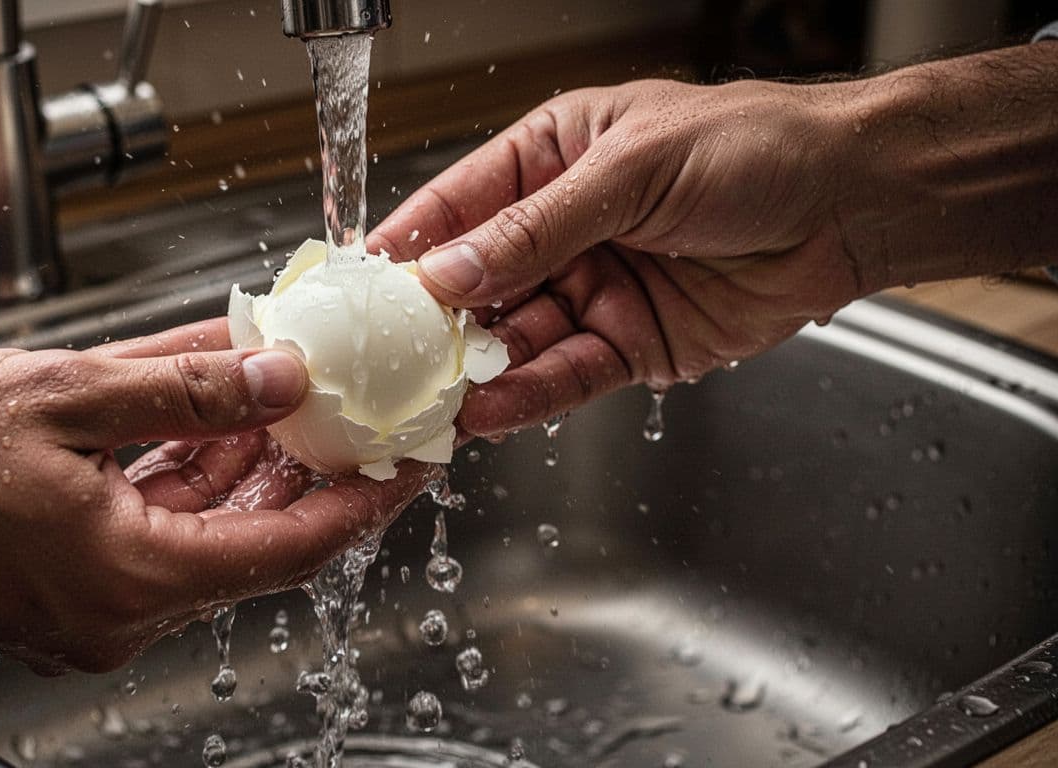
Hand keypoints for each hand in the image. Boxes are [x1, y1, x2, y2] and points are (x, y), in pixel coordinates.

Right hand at [0, 319, 431, 672]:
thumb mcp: (67, 394)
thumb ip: (188, 386)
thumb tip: (282, 376)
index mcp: (130, 577)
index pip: (290, 549)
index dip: (363, 502)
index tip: (412, 463)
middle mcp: (120, 616)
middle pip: (258, 546)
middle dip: (315, 479)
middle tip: (368, 423)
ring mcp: (93, 615)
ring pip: (210, 541)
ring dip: (253, 477)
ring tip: (298, 408)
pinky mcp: (71, 597)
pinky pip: (161, 541)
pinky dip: (195, 489)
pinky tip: (218, 430)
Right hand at [369, 43, 1057, 436]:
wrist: (852, 203)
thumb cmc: (754, 148)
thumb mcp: (632, 169)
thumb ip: (537, 228)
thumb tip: (450, 271)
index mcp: (552, 158)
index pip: (458, 204)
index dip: (406, 245)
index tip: (356, 284)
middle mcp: (562, 229)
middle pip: (475, 283)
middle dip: (430, 324)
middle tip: (382, 362)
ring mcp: (593, 289)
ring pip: (515, 339)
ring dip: (474, 371)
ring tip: (430, 402)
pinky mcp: (630, 345)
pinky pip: (566, 376)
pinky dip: (528, 397)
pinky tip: (489, 411)